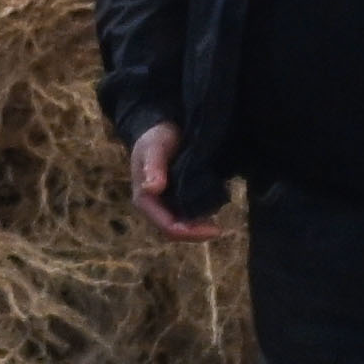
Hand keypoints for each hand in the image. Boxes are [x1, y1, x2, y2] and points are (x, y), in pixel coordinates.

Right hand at [124, 123, 208, 242]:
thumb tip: (151, 188)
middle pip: (175, 231)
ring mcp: (163, 205)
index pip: (168, 226)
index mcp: (145, 199)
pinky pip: (186, 216)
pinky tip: (213, 210)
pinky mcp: (174, 200)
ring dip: (198, 227)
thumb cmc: (156, 138)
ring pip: (182, 226)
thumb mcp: (154, 147)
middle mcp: (153, 207)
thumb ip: (153, 166)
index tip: (215, 230)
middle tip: (219, 229)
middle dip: (196, 233)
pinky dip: (200, 217)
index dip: (191, 233)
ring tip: (217, 222)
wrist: (161, 130)